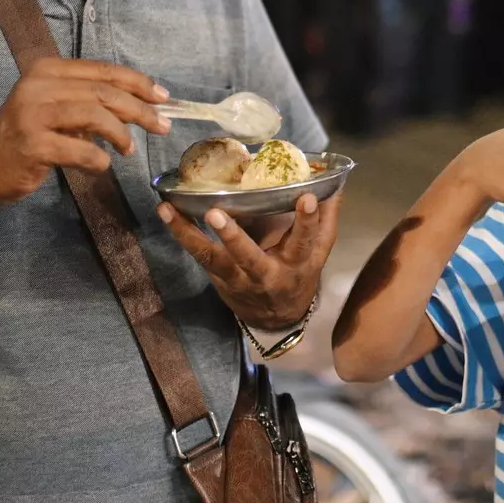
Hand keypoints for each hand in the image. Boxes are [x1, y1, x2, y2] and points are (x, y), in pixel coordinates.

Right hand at [0, 58, 171, 203]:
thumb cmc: (28, 137)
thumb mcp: (57, 108)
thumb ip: (90, 100)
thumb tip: (142, 102)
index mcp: (47, 70)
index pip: (102, 70)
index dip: (137, 82)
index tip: (163, 96)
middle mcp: (38, 85)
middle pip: (103, 92)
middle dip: (139, 109)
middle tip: (162, 126)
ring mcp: (32, 114)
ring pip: (95, 115)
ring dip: (122, 134)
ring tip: (129, 149)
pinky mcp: (32, 145)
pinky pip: (80, 150)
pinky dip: (99, 159)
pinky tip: (102, 164)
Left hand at [157, 193, 341, 329]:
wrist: (276, 319)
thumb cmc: (299, 276)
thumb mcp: (318, 254)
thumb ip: (326, 220)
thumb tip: (336, 183)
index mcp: (297, 264)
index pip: (305, 241)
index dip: (307, 221)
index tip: (307, 197)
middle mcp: (266, 274)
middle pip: (249, 258)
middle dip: (233, 237)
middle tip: (216, 213)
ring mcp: (238, 279)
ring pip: (212, 258)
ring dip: (190, 235)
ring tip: (171, 210)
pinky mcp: (218, 278)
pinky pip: (198, 256)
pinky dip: (181, 233)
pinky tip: (166, 212)